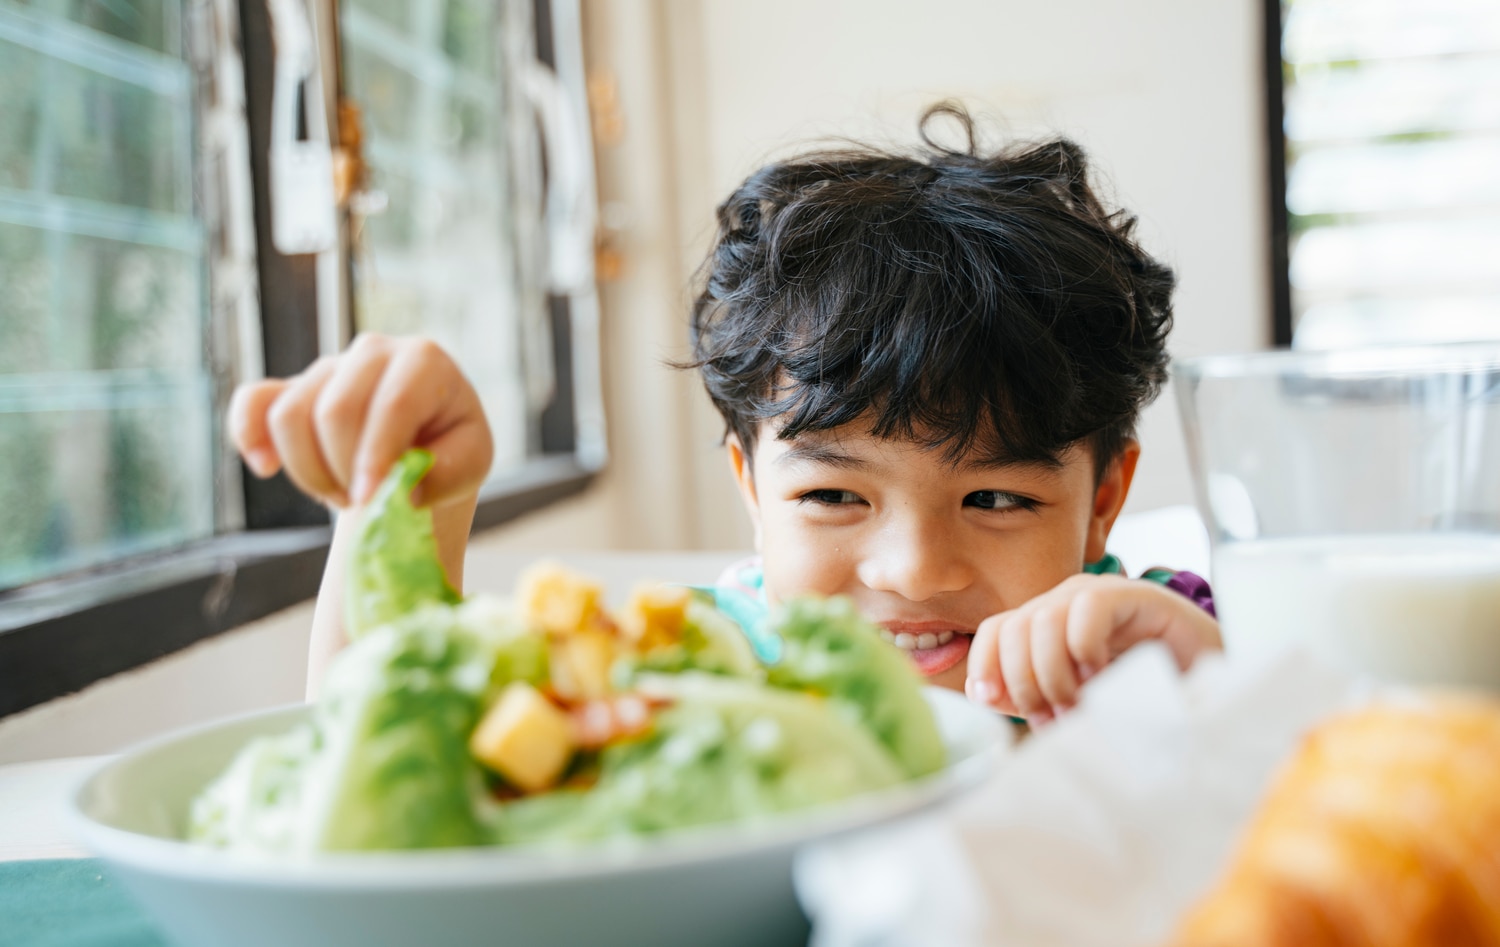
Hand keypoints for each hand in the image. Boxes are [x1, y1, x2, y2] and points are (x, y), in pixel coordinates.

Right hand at [227, 334, 492, 509]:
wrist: (420, 448)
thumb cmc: (450, 451)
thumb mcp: (471, 463)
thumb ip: (448, 472)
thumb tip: (403, 486)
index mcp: (424, 360)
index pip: (393, 403)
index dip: (377, 455)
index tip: (371, 499)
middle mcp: (372, 351)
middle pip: (336, 411)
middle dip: (344, 469)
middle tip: (365, 501)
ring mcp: (327, 367)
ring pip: (291, 416)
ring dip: (310, 471)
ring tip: (342, 494)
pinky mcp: (291, 388)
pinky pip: (252, 403)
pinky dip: (249, 436)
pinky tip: (265, 467)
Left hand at [964, 573, 1221, 723]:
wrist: (1216, 686)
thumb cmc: (1143, 697)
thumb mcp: (1080, 702)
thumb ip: (1035, 696)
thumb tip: (986, 695)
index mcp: (1046, 625)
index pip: (994, 631)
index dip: (985, 665)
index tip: (991, 702)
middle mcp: (1065, 603)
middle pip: (1013, 628)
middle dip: (1024, 682)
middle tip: (1052, 718)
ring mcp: (1099, 594)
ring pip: (1043, 621)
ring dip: (1054, 674)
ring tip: (1079, 705)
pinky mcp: (1134, 596)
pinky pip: (1087, 609)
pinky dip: (1086, 648)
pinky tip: (1104, 675)